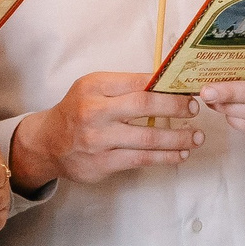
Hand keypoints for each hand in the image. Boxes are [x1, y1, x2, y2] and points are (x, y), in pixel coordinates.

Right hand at [18, 72, 203, 185]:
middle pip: (145, 106)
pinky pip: (142, 159)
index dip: (168, 85)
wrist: (47, 143)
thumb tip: (167, 82)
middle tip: (195, 109)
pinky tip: (180, 154)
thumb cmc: (78, 111)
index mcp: (95, 87)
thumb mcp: (93, 88)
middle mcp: (95, 111)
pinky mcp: (103, 163)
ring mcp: (99, 140)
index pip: (139, 82)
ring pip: (148, 138)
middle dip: (176, 107)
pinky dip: (165, 157)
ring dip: (178, 138)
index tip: (188, 88)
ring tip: (197, 137)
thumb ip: (125, 86)